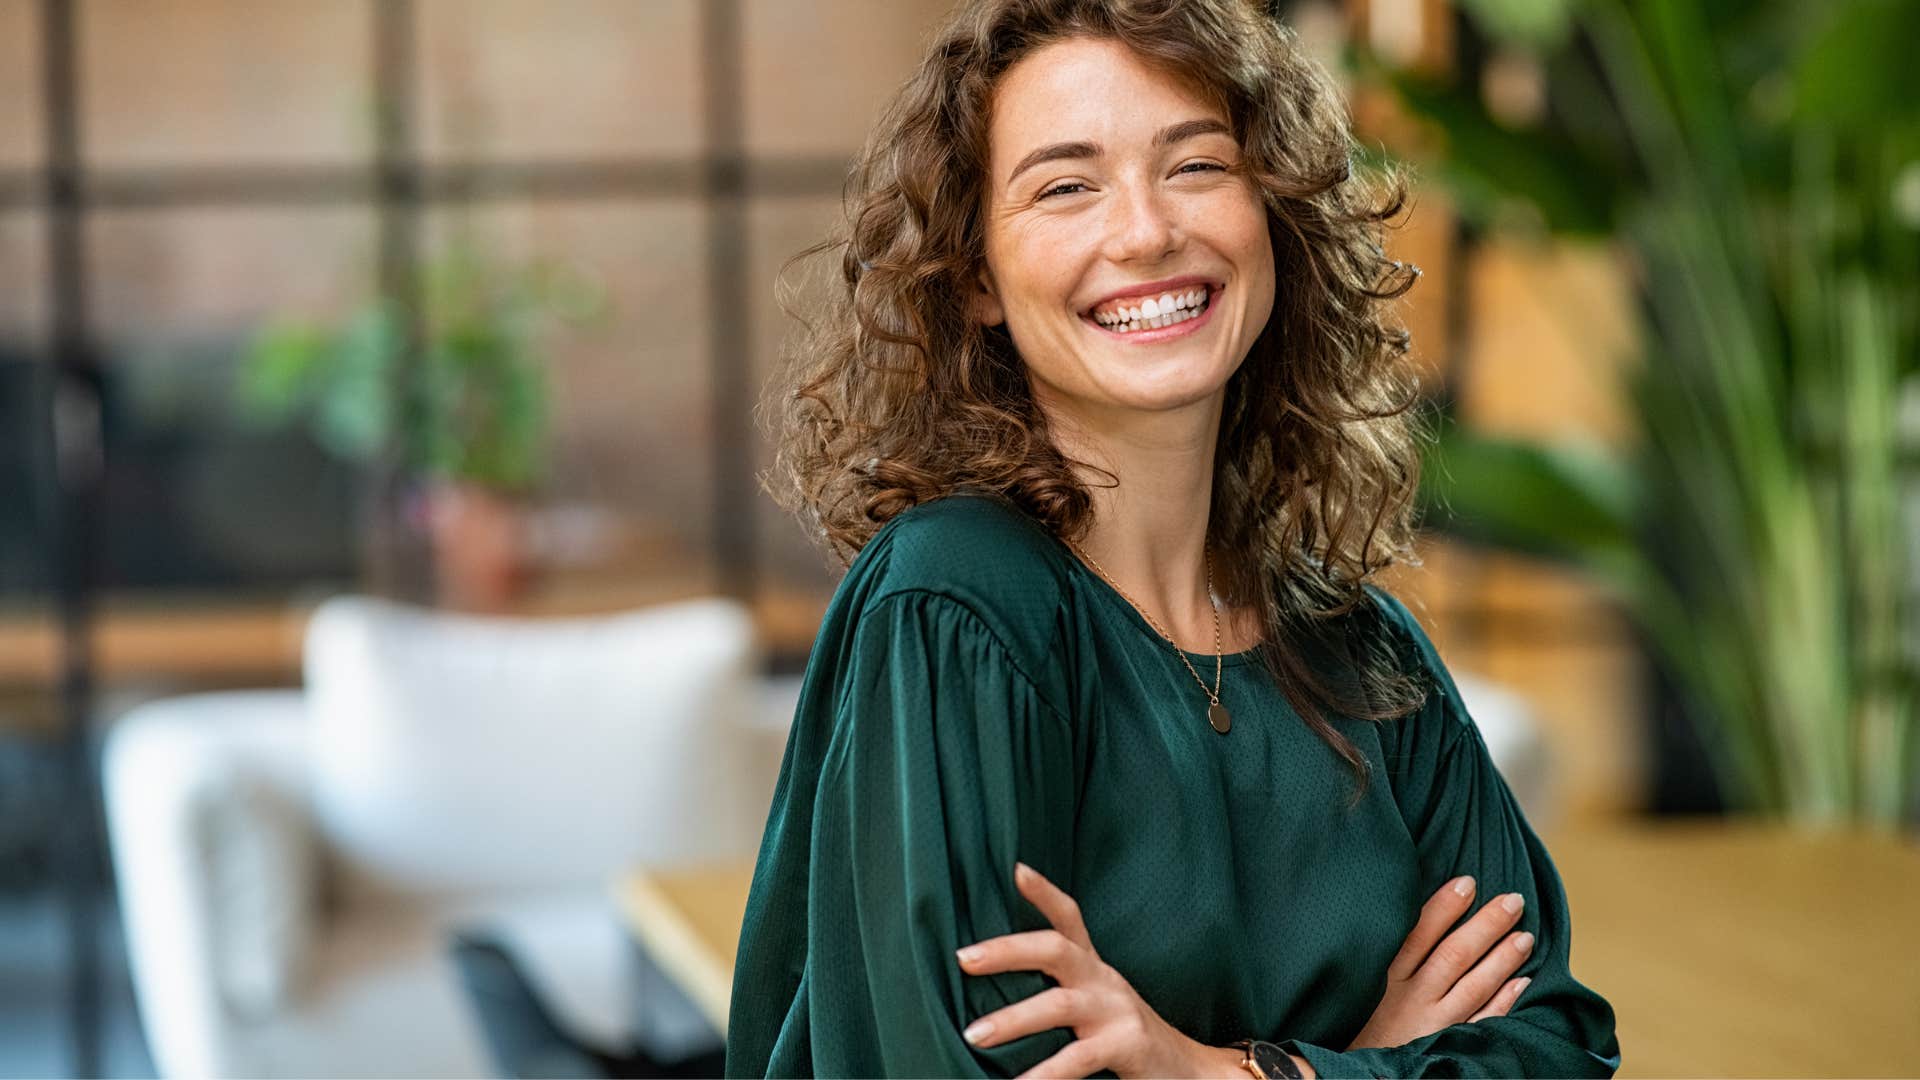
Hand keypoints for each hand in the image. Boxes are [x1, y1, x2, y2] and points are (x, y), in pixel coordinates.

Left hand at [955, 861, 1221, 1077]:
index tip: (1015, 870)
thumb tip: (994, 981)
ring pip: (1059, 1005)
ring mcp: (1117, 1010)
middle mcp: (1104, 980)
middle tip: (963, 958)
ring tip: (974, 1035)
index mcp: (1092, 967)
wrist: (1188, 1069)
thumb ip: (1059, 986)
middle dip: (1007, 950)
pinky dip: (1047, 1072)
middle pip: (1055, 949)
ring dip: (1013, 1019)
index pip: (1069, 917)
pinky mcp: (1128, 1044)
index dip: (1044, 892)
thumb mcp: (1094, 1000)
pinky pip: (1079, 1057)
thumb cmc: (1125, 1035)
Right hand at [1346, 875, 1533, 1050]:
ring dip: (1502, 959)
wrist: (1357, 1074)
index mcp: (1385, 977)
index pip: (1419, 933)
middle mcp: (1411, 998)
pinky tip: (1522, 982)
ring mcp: (1432, 1024)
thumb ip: (1385, 955)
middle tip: (1514, 901)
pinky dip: (1504, 1001)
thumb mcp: (1360, 985)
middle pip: (1454, 955)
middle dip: (1487, 925)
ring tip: (1526, 936)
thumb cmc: (1358, 1023)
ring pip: (1474, 986)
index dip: (1445, 906)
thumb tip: (1408, 913)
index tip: (1468, 882)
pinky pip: (1483, 1022)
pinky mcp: (1448, 1044)